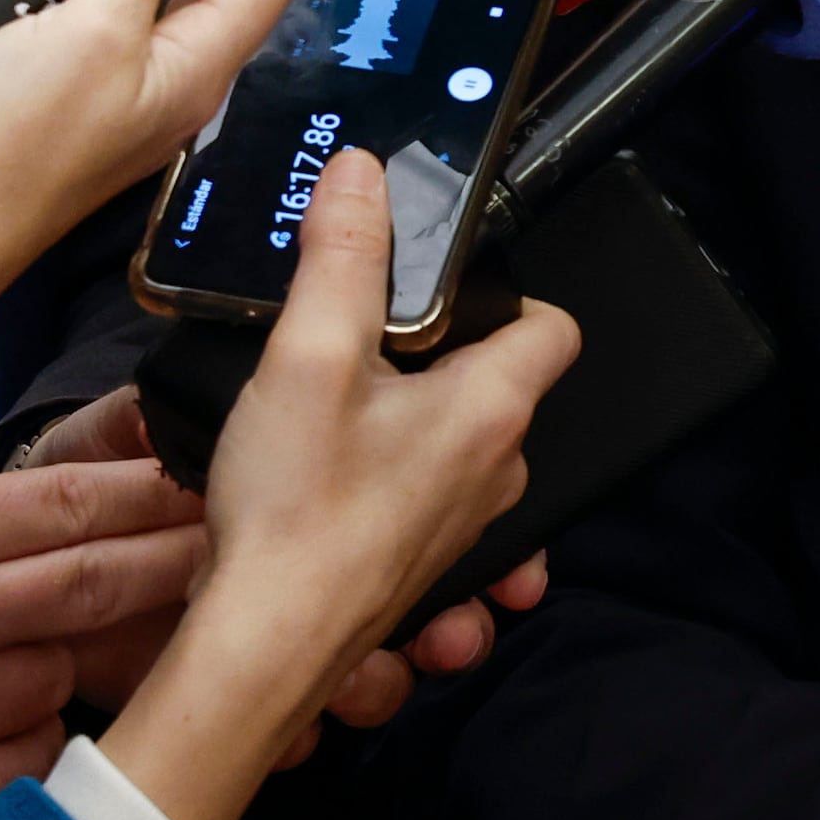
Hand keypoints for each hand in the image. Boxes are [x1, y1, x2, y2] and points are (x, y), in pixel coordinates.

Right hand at [0, 457, 214, 819]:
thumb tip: (91, 502)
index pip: (66, 503)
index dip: (152, 495)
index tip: (210, 485)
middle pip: (94, 583)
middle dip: (173, 570)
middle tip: (239, 559)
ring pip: (60, 682)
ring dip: (61, 677)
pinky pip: (27, 768)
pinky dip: (25, 755)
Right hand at [96, 150, 580, 819]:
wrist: (265, 644)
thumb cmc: (296, 510)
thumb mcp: (308, 357)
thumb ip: (340, 258)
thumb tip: (363, 175)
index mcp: (494, 409)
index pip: (554, 326)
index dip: (509, 294)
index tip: (442, 287)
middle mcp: (497, 469)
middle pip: (498, 382)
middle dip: (439, 355)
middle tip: (360, 342)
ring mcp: (462, 523)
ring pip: (455, 444)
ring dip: (405, 421)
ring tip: (330, 412)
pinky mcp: (418, 559)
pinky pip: (422, 497)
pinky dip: (384, 477)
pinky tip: (320, 475)